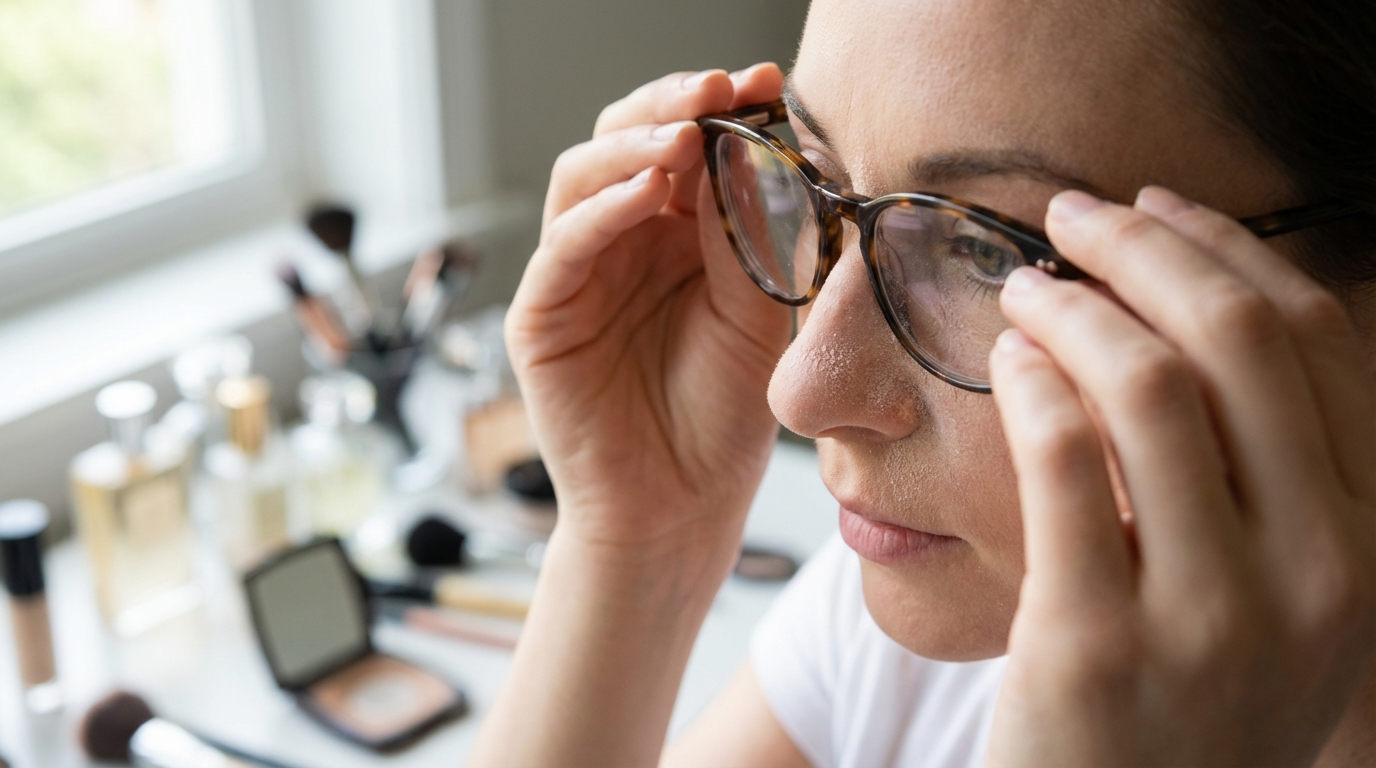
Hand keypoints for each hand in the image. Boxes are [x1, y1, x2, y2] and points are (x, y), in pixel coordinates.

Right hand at [506, 64, 789, 566]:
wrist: (683, 507)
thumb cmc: (721, 416)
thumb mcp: (756, 311)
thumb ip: (746, 233)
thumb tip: (742, 145)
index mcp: (676, 235)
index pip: (683, 147)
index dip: (719, 109)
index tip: (765, 84)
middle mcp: (621, 243)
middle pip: (624, 144)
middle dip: (671, 108)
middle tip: (718, 88)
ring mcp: (576, 275)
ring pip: (582, 180)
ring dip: (634, 148)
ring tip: (686, 135)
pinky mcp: (541, 317)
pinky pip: (563, 248)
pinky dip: (602, 213)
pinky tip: (650, 193)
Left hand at [986, 186, 1375, 765]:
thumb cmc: (1187, 694)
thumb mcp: (1277, 591)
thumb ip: (1269, 468)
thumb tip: (1195, 299)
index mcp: (1371, 538)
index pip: (1315, 340)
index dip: (1228, 249)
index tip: (1156, 204)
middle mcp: (1322, 571)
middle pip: (1239, 338)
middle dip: (1143, 247)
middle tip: (1066, 215)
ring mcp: (1216, 613)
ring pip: (1147, 383)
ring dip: (1072, 305)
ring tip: (1023, 288)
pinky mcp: (1099, 644)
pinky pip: (1063, 460)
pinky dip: (1030, 381)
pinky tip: (1005, 358)